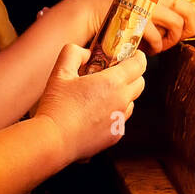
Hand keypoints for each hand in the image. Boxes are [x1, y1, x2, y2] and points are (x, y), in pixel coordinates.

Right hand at [36, 44, 145, 161]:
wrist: (54, 140)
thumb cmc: (57, 106)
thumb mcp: (61, 72)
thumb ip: (74, 53)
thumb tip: (86, 53)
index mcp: (112, 82)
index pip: (139, 65)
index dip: (138, 57)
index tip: (133, 54)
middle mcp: (121, 101)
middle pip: (140, 83)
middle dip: (133, 75)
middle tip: (116, 72)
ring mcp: (120, 120)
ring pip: (131, 102)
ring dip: (123, 95)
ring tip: (102, 95)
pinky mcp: (115, 136)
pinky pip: (120, 119)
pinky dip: (113, 113)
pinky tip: (95, 114)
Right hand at [69, 0, 194, 54]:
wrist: (92, 9)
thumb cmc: (119, 8)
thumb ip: (162, 4)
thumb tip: (183, 20)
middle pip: (189, 11)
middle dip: (191, 28)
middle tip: (182, 37)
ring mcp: (149, 5)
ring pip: (176, 27)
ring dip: (171, 41)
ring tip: (160, 45)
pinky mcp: (141, 20)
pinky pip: (158, 39)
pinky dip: (155, 48)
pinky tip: (148, 49)